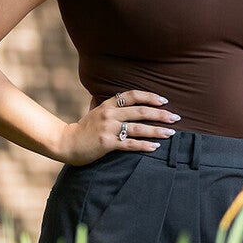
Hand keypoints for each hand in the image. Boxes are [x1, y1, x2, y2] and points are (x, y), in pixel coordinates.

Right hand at [57, 91, 179, 164]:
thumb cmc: (83, 128)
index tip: (164, 101)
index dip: (150, 97)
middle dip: (160, 114)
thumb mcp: (94, 111)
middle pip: (140, 111)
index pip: (132, 96)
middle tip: (176, 117)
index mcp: (107, 104)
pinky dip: (144, 145)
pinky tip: (155, 146)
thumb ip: (106, 105)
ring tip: (170, 133)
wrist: (67, 143)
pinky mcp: (107, 144)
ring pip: (137, 128)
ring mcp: (108, 129)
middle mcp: (109, 114)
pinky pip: (129, 144)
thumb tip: (116, 97)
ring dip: (156, 130)